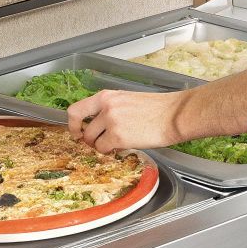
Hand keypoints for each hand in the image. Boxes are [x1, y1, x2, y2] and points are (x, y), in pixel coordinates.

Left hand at [67, 89, 187, 152]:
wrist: (174, 115)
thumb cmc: (158, 108)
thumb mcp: (128, 100)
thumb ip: (111, 109)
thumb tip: (99, 125)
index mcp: (107, 96)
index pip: (76, 109)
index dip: (72, 124)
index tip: (76, 131)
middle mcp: (106, 107)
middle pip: (84, 130)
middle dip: (90, 140)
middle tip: (101, 143)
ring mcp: (111, 122)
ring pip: (94, 141)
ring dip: (103, 146)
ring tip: (117, 143)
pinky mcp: (118, 136)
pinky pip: (104, 149)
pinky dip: (111, 151)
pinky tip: (123, 146)